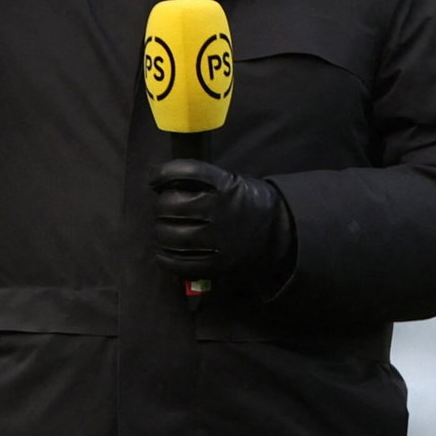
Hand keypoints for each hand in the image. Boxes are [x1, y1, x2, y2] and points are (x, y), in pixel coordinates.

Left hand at [150, 160, 293, 286]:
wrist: (281, 232)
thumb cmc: (250, 203)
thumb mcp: (233, 182)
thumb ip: (203, 183)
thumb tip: (163, 184)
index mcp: (225, 185)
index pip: (185, 172)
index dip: (163, 173)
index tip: (155, 179)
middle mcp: (220, 210)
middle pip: (171, 205)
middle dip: (161, 206)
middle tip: (164, 209)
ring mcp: (218, 239)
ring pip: (171, 235)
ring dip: (161, 232)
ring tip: (164, 230)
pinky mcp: (217, 264)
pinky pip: (179, 262)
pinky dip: (164, 258)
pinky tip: (163, 252)